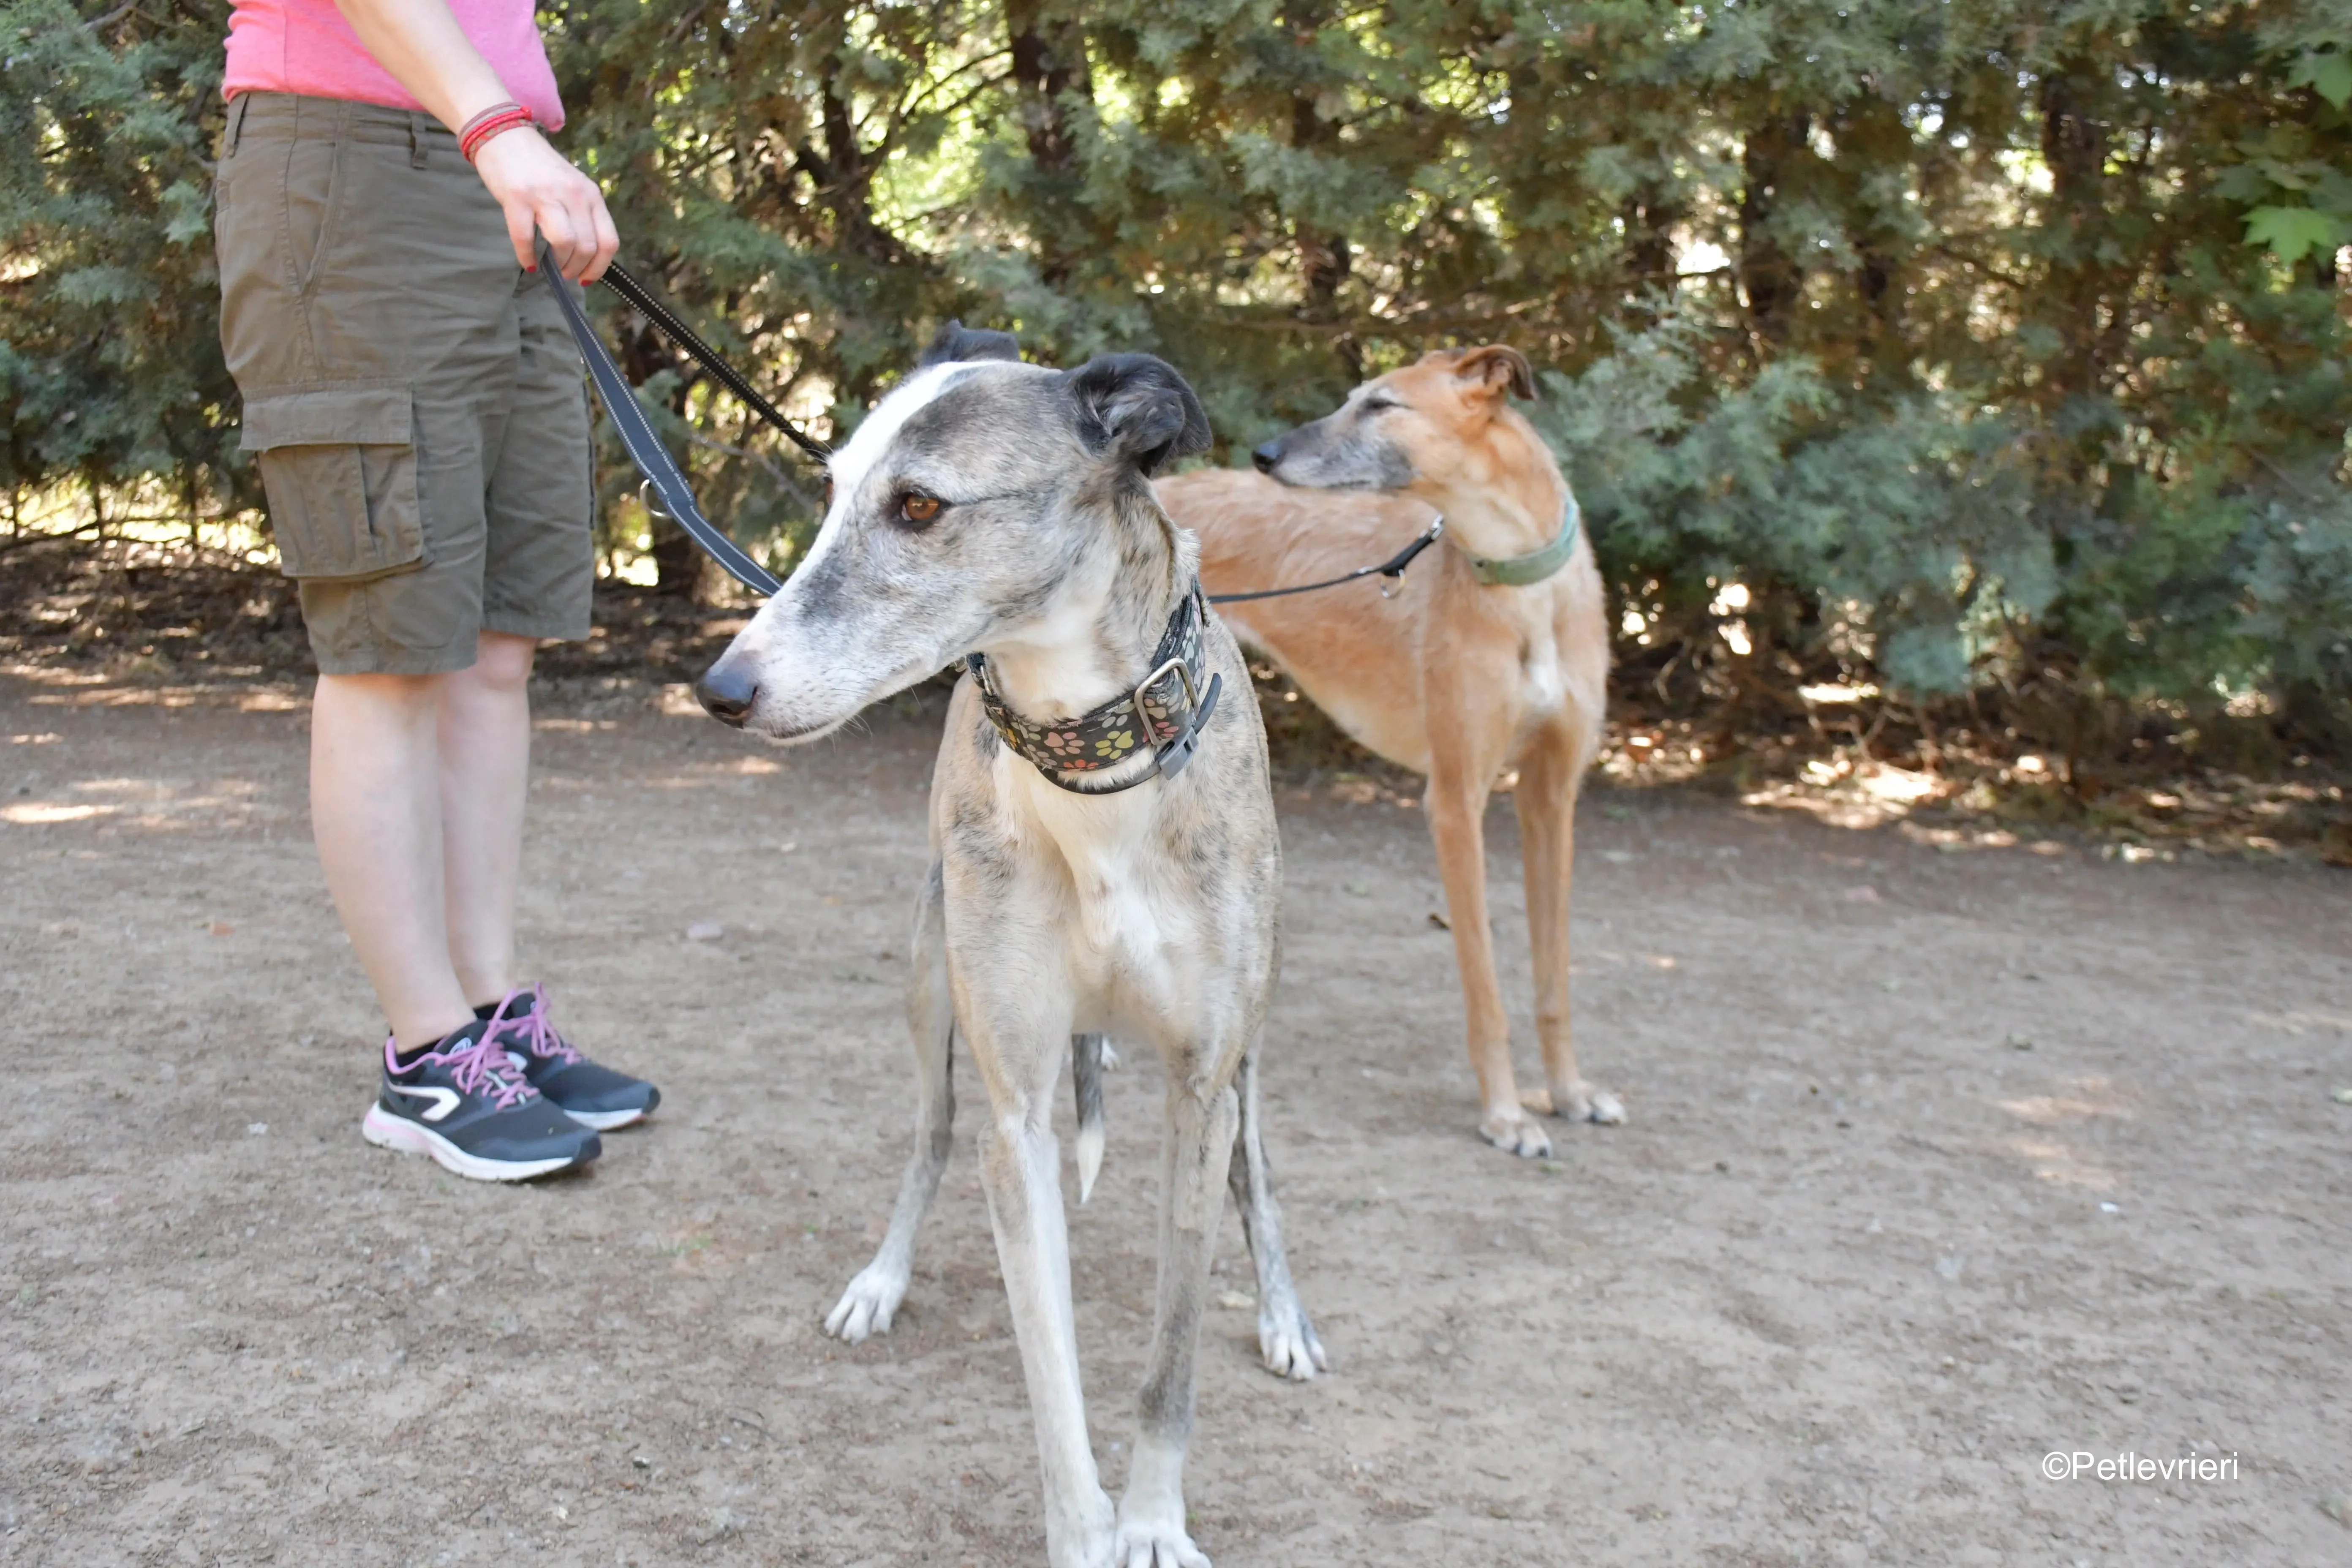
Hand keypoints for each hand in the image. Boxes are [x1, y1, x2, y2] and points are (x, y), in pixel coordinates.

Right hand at [470, 126, 618, 282]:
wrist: (505, 136)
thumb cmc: (539, 168)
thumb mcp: (573, 187)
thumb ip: (583, 215)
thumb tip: (587, 255)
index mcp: (591, 194)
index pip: (608, 240)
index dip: (600, 267)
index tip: (588, 278)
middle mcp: (574, 194)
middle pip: (587, 246)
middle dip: (578, 269)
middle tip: (566, 273)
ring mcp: (545, 195)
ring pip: (565, 243)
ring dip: (560, 264)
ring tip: (552, 267)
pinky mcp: (517, 197)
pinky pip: (525, 238)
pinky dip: (527, 257)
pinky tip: (529, 263)